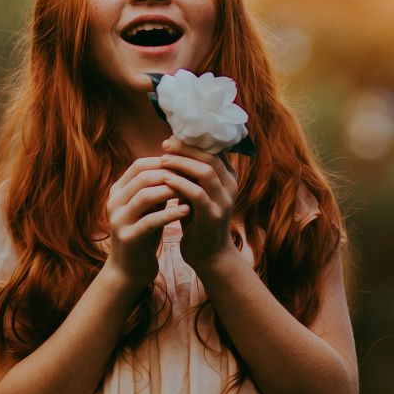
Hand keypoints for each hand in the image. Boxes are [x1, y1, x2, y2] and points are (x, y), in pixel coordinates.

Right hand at [103, 157, 188, 292]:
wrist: (129, 270)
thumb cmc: (143, 233)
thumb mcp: (148, 207)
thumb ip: (156, 187)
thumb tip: (179, 162)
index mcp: (117, 191)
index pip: (139, 165)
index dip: (163, 161)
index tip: (186, 164)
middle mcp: (114, 203)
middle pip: (142, 177)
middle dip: (170, 174)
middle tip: (192, 175)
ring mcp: (118, 220)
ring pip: (145, 196)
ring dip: (170, 191)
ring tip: (191, 191)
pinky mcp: (128, 238)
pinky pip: (150, 221)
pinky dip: (170, 214)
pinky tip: (186, 210)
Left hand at [158, 137, 237, 270]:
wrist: (209, 255)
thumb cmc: (199, 220)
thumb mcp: (198, 192)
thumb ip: (192, 173)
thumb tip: (172, 147)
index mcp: (228, 177)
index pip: (213, 149)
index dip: (192, 141)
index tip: (171, 138)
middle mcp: (230, 186)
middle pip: (210, 156)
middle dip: (186, 148)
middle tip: (165, 144)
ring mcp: (224, 201)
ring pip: (206, 172)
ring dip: (182, 163)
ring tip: (162, 159)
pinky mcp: (213, 216)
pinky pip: (197, 194)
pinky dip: (180, 184)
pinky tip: (165, 179)